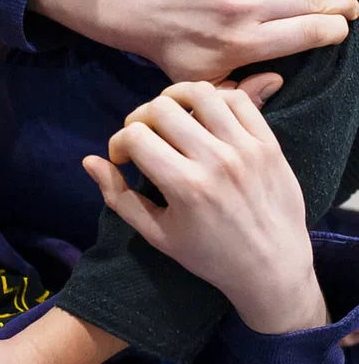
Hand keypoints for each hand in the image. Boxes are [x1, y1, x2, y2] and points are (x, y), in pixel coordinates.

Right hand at [83, 81, 327, 334]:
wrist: (273, 270)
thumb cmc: (210, 257)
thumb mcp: (158, 235)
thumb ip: (120, 197)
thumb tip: (89, 161)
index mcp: (185, 186)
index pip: (136, 135)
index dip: (119, 143)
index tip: (123, 159)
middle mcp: (215, 160)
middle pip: (161, 108)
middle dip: (140, 119)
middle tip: (143, 138)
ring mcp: (246, 148)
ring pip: (200, 93)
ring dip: (174, 98)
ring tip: (170, 116)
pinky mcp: (268, 143)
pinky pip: (238, 99)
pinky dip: (214, 99)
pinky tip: (203, 115)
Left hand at [120, 0, 356, 82]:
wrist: (136, 7)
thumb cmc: (173, 48)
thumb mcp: (202, 83)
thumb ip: (240, 93)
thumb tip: (278, 83)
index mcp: (243, 43)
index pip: (308, 33)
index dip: (335, 29)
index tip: (341, 28)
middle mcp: (241, 8)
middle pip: (311, 0)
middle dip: (342, 1)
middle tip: (351, 3)